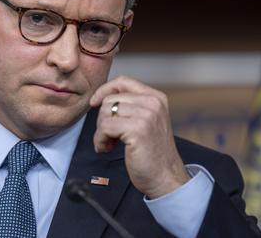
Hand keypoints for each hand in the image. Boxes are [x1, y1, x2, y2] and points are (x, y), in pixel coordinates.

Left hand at [89, 75, 189, 198]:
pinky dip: (100, 140)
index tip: (95, 102)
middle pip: (110, 100)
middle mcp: (153, 103)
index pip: (123, 81)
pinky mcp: (137, 129)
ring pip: (105, 113)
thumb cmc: (153, 154)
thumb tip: (103, 98)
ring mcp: (146, 115)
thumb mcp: (146, 121)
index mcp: (156, 98)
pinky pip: (105, 128)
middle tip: (109, 137)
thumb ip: (131, 107)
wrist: (166, 178)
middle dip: (103, 119)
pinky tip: (107, 148)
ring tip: (110, 144)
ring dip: (101, 132)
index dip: (104, 90)